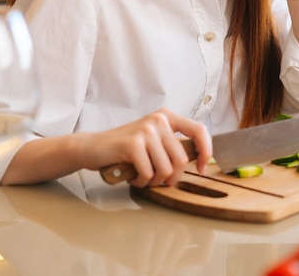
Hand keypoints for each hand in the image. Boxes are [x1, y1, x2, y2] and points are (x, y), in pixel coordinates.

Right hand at [79, 108, 211, 187]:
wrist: (93, 147)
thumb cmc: (125, 148)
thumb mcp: (154, 139)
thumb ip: (173, 145)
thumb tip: (198, 160)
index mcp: (167, 116)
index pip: (199, 131)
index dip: (205, 151)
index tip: (201, 168)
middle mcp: (159, 120)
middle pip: (181, 159)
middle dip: (171, 177)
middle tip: (157, 179)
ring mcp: (146, 130)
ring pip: (166, 169)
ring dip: (154, 181)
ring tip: (142, 176)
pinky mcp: (133, 144)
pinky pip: (149, 174)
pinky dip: (141, 182)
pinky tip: (132, 176)